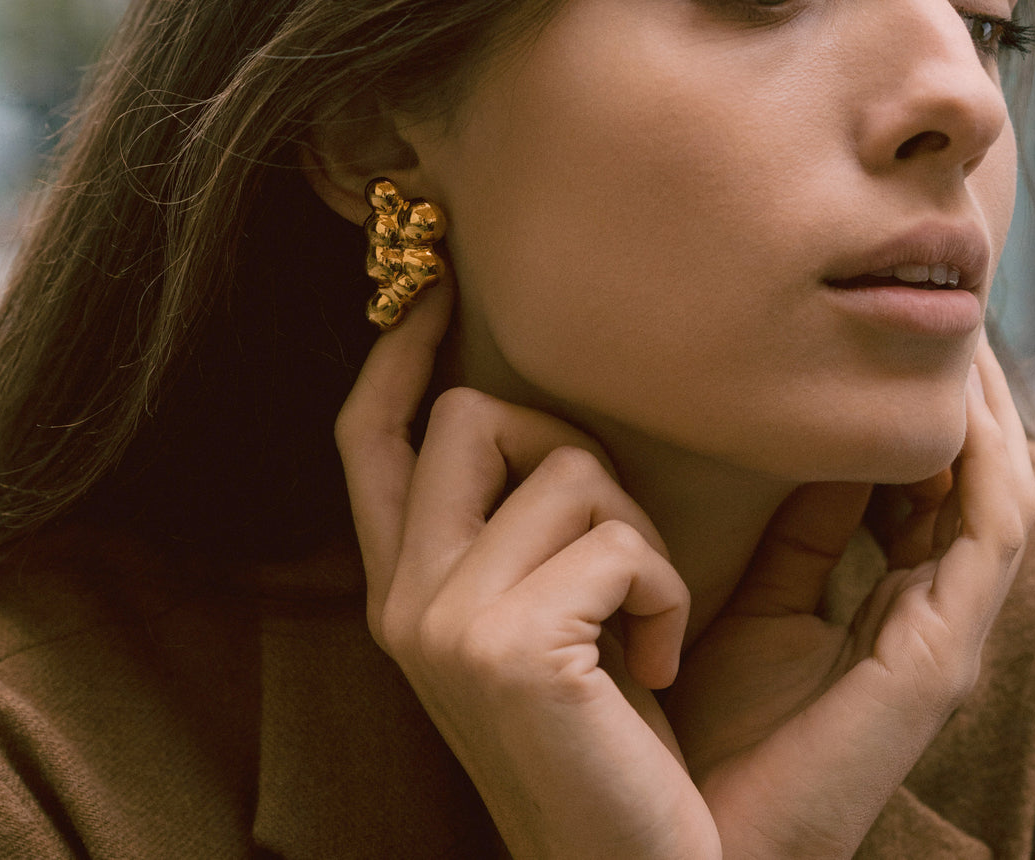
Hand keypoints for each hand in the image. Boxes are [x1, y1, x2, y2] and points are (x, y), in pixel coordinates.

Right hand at [334, 278, 720, 859]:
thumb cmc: (609, 748)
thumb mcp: (547, 628)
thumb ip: (518, 531)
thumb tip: (543, 419)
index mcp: (408, 589)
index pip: (369, 436)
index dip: (397, 352)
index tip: (437, 286)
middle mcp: (403, 598)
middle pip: (467, 414)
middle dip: (568, 445)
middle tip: (618, 539)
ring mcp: (441, 620)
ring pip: (563, 464)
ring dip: (638, 534)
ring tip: (647, 628)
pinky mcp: (503, 645)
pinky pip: (617, 538)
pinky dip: (664, 591)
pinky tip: (655, 665)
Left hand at [665, 337, 1034, 858]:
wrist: (683, 834)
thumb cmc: (702, 721)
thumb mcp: (746, 598)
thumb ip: (793, 530)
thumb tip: (804, 436)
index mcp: (888, 604)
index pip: (928, 485)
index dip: (915, 407)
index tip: (879, 333)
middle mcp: (931, 615)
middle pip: (974, 478)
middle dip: (956, 392)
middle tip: (927, 308)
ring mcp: (947, 636)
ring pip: (998, 491)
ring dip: (981, 407)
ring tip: (947, 329)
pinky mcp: (943, 656)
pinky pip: (991, 530)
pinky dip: (980, 457)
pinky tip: (947, 399)